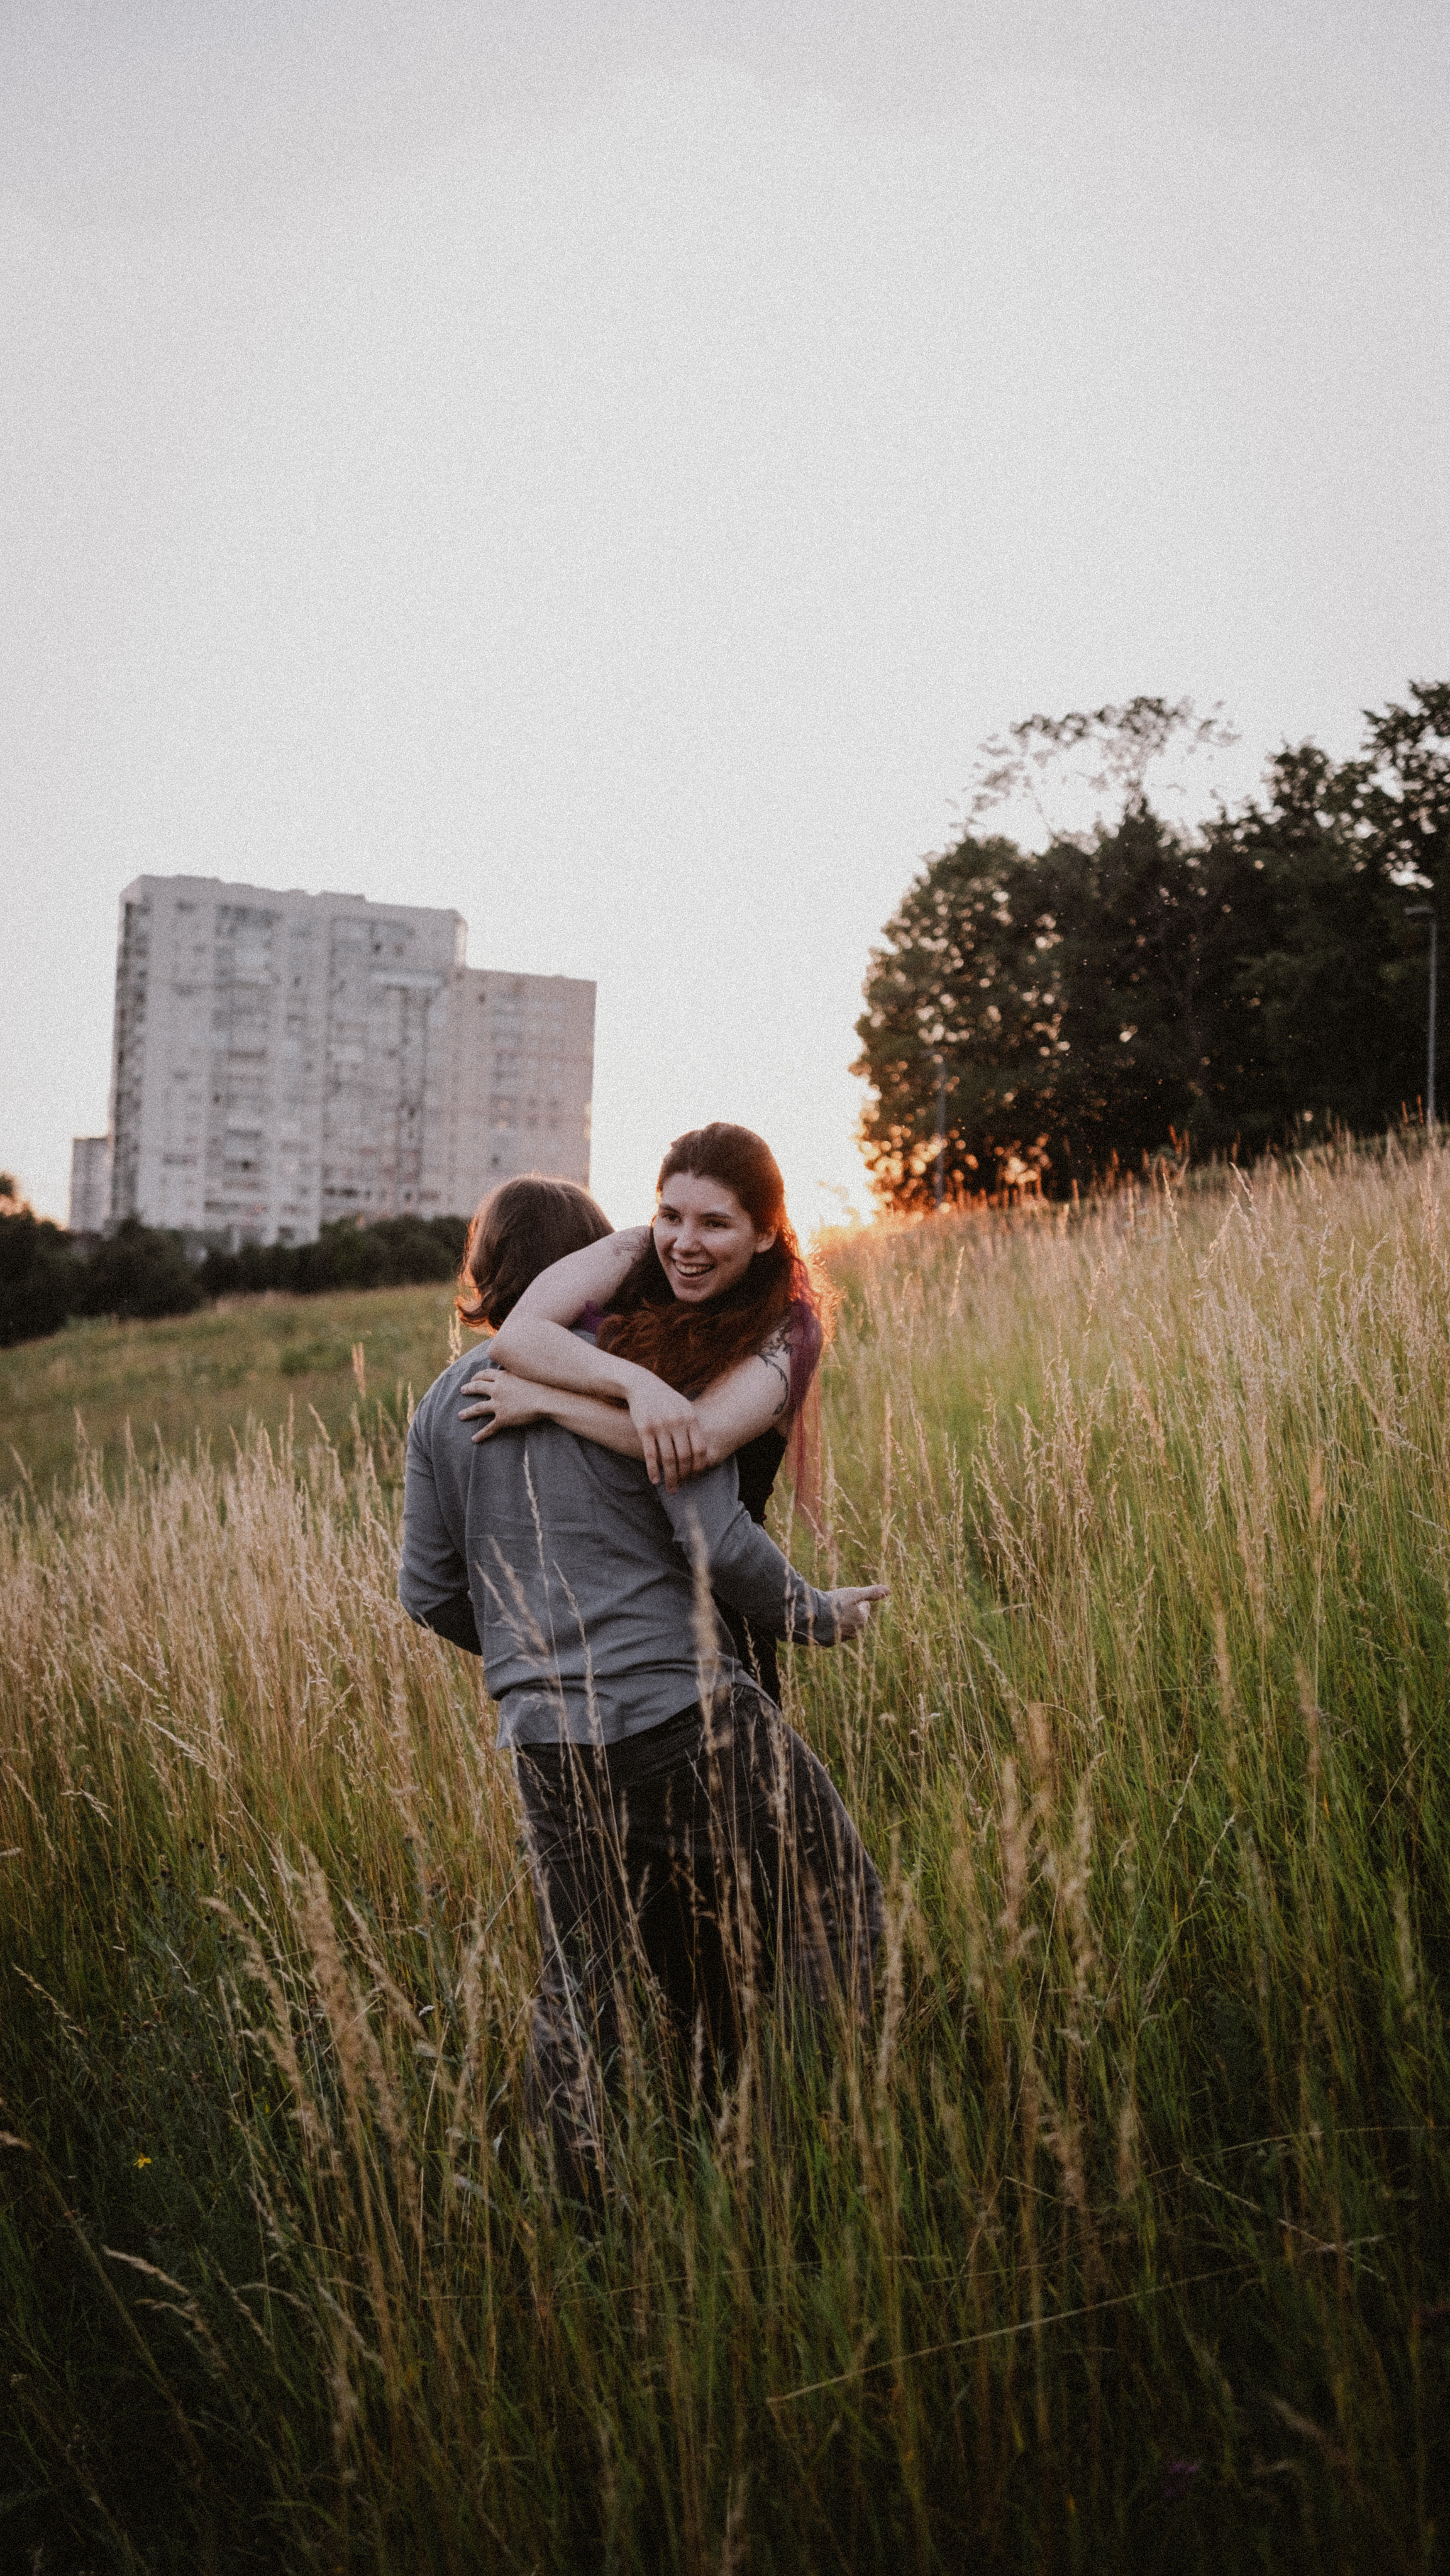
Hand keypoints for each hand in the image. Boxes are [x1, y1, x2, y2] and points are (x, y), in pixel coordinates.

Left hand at [459, 1369, 544, 1442]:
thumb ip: (516, 1374)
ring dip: (468, 1412)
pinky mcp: (503, 1418)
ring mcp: (498, 1404)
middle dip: (469, 1389)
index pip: (485, 1374)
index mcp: (502, 1377)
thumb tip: (514, 1372)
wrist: (546, 1399)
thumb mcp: (526, 1373)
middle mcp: (497, 1389)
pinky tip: (474, 1439)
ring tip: (460, 1415)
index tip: (473, 1378)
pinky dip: (481, 1434)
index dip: (477, 1376)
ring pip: (478, 1408)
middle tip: (463, 1390)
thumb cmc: (541, 1385)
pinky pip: (489, 1427)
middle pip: (478, 1387)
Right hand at [624, 1373, 708, 1491]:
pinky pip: (650, 1454)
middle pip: (685, 1457)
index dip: (699, 1466)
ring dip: (670, 1477)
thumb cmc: (665, 1398)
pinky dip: (653, 1470)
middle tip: (682, 1487)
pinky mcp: (644, 1428)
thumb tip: (703, 1449)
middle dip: (684, 1476)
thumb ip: (693, 1425)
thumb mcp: (684, 1407)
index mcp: (690, 1418)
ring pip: (668, 1459)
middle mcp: (677, 1422)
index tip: (695, 1477)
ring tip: (671, 1489)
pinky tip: (654, 1481)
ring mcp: (660, 1425)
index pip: (700, 1449)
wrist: (641, 1384)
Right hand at [824, 1585, 888, 1640]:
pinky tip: (823, 1621)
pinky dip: (830, 1627)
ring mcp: (841, 1638)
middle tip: (841, 1604)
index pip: (864, 1609)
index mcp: (862, 1620)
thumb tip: (889, 1590)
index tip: (853, 1597)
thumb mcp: (855, 1594)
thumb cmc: (836, 1604)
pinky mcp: (829, 1642)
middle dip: (851, 1612)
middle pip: (855, 1619)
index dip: (859, 1601)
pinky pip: (833, 1633)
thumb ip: (872, 1593)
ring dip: (840, 1620)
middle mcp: (854, 1632)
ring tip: (831, 1612)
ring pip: (844, 1627)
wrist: (815, 1619)